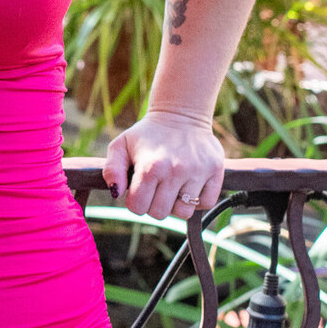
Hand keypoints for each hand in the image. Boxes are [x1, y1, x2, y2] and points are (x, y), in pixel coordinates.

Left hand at [102, 110, 225, 221]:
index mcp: (150, 166)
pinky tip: (189, 186)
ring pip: (184, 212)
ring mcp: (198, 171)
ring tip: (172, 187)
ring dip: (176, 205)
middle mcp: (175, 170)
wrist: (180, 114)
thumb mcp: (120, 145)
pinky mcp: (215, 171)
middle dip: (153, 205)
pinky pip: (207, 203)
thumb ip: (111, 170)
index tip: (139, 190)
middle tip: (155, 189)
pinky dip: (197, 201)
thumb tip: (116, 193)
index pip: (138, 207)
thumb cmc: (147, 134)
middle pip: (160, 213)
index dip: (135, 202)